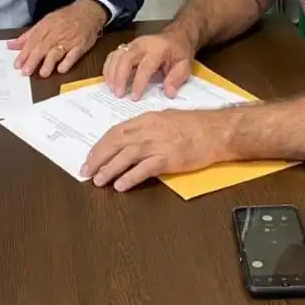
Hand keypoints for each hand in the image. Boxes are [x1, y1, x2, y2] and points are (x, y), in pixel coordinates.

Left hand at [8, 0, 106, 76]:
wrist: (88, 11)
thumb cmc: (65, 18)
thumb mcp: (45, 22)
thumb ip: (28, 35)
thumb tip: (11, 45)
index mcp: (46, 26)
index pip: (33, 41)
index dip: (24, 53)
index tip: (17, 64)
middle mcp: (56, 33)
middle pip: (43, 48)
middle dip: (33, 60)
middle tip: (26, 72)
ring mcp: (69, 39)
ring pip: (57, 51)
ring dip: (49, 63)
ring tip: (43, 73)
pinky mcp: (80, 45)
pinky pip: (74, 54)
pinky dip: (67, 62)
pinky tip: (61, 69)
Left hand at [81, 109, 230, 190]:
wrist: (217, 130)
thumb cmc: (196, 125)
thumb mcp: (167, 118)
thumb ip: (148, 127)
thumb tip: (131, 140)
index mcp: (147, 119)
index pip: (116, 131)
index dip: (101, 145)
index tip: (91, 157)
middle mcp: (149, 129)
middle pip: (116, 142)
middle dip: (98, 157)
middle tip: (86, 171)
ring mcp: (158, 143)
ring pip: (126, 156)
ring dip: (109, 169)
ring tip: (98, 181)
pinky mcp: (169, 158)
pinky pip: (144, 169)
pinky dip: (130, 177)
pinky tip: (120, 185)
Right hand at [102, 31, 194, 99]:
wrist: (177, 35)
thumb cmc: (180, 51)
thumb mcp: (185, 65)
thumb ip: (176, 79)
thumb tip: (168, 93)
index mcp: (158, 49)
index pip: (145, 66)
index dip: (138, 82)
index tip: (134, 97)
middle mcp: (143, 44)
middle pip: (125, 58)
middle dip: (120, 77)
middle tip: (118, 94)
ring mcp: (133, 44)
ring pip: (116, 56)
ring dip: (111, 73)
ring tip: (112, 89)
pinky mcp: (127, 46)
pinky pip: (113, 55)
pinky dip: (109, 67)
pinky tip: (109, 80)